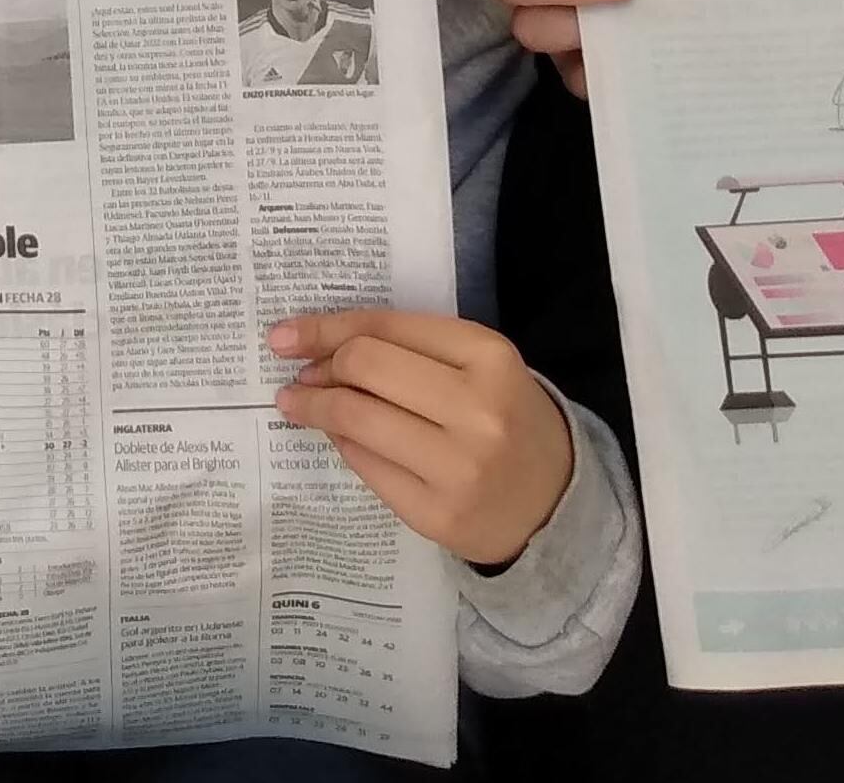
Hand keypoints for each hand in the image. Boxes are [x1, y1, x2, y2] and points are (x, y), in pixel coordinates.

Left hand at [271, 308, 576, 567]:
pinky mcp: (438, 515)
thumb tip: (316, 347)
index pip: (385, 329)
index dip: (326, 328)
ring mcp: (459, 468)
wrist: (556, 502)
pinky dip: (344, 445)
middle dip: (320, 367)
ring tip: (298, 404)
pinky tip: (341, 438)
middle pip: (364, 367)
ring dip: (314, 407)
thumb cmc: (505, 416)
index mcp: (489, 356)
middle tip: (301, 374)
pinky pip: (366, 467)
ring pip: (357, 419)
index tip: (287, 334)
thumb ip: (409, 348)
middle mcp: (478, 410)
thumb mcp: (477, 365)